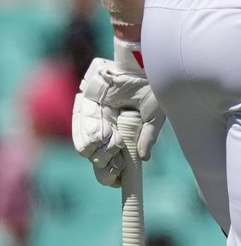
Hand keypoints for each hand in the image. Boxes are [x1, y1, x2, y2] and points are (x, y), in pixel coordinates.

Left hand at [71, 38, 163, 186]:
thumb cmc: (154, 90)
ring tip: (105, 152)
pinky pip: (80, 122)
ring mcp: (97, 115)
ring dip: (94, 150)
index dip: (114, 169)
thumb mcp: (155, 117)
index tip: (118, 180)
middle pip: (98, 153)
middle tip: (112, 169)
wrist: (144, 66)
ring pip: (87, 141)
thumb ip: (148, 137)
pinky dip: (84, 134)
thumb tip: (145, 158)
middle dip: (103, 163)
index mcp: (125, 131)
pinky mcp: (88, 102)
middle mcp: (109, 125)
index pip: (115, 156)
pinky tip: (92, 142)